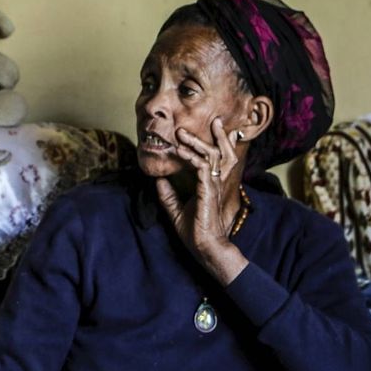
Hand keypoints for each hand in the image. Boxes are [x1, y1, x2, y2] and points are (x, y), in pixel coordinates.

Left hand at [155, 118, 246, 283]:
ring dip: (194, 142)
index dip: (201, 145)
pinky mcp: (208, 190)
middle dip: (205, 136)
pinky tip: (179, 151)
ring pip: (208, 156)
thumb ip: (167, 194)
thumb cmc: (193, 230)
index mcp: (207, 184)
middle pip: (213, 152)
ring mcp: (212, 185)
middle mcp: (212, 182)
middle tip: (192, 124)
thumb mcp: (174, 209)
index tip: (189, 132)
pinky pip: (202, 168)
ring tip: (181, 132)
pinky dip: (190, 157)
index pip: (207, 159)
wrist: (203, 246)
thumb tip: (158, 180)